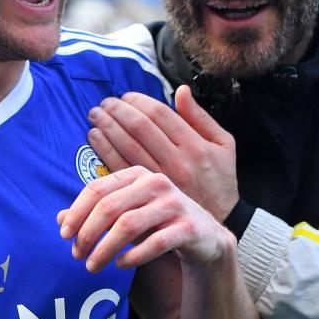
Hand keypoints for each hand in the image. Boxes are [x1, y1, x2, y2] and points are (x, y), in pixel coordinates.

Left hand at [57, 166, 233, 272]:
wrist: (204, 237)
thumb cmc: (157, 223)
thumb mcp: (127, 213)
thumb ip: (95, 213)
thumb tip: (59, 219)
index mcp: (137, 174)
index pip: (97, 188)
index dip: (76, 212)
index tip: (64, 235)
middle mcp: (156, 183)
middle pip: (109, 206)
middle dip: (88, 233)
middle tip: (76, 255)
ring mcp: (174, 204)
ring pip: (128, 225)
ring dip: (105, 249)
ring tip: (92, 266)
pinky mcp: (189, 227)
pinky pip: (154, 243)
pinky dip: (133, 257)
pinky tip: (121, 265)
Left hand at [86, 85, 238, 220]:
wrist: (216, 227)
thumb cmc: (219, 182)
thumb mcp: (223, 145)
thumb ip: (200, 117)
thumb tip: (182, 90)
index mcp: (194, 145)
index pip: (159, 114)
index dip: (138, 102)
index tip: (123, 97)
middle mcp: (178, 162)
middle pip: (140, 128)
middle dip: (117, 112)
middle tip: (101, 105)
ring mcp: (165, 183)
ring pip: (129, 147)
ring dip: (108, 128)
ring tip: (95, 117)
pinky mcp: (153, 201)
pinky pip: (123, 175)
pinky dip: (106, 156)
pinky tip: (95, 141)